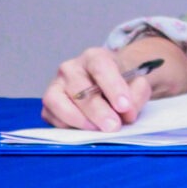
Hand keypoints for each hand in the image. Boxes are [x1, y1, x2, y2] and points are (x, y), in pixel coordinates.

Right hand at [41, 38, 186, 130]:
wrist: (109, 84)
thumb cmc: (122, 82)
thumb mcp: (137, 82)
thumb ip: (137, 94)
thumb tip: (126, 112)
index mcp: (95, 57)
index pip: (101, 68)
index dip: (113, 87)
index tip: (124, 106)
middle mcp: (71, 68)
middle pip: (79, 89)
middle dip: (98, 111)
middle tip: (113, 126)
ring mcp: (55, 85)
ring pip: (58, 102)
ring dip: (78, 120)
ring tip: (98, 130)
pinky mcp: (48, 104)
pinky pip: (51, 116)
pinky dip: (66, 125)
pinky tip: (84, 130)